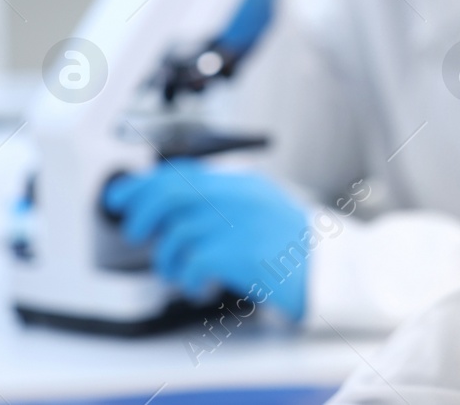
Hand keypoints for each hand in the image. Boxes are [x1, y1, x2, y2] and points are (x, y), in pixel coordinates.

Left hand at [104, 161, 309, 321]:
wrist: (334, 272)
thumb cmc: (298, 248)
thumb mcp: (266, 211)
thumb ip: (227, 204)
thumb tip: (170, 210)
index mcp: (246, 184)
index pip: (185, 172)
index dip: (147, 183)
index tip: (125, 196)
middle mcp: (241, 197)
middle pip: (172, 194)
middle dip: (143, 213)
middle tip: (135, 233)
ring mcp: (241, 224)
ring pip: (177, 234)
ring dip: (169, 260)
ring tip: (181, 274)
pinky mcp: (240, 254)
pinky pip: (193, 264)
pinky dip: (189, 280)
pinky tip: (200, 287)